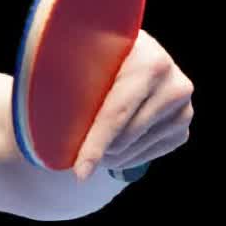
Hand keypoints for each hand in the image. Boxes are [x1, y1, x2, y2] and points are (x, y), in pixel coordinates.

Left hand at [72, 29, 193, 180]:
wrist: (127, 54)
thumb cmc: (95, 57)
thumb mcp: (82, 57)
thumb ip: (67, 79)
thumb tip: (42, 121)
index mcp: (147, 60)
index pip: (116, 113)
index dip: (94, 144)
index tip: (78, 171)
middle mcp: (173, 83)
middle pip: (125, 137)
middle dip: (97, 149)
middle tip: (75, 147)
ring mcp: (182, 107)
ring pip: (134, 150)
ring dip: (109, 155)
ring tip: (93, 140)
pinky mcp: (182, 126)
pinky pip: (147, 155)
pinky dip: (125, 157)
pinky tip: (113, 141)